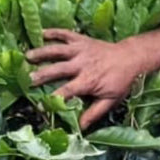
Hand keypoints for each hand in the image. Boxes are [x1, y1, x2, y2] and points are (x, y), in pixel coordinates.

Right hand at [26, 29, 142, 130]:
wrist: (132, 58)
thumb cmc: (121, 81)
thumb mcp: (111, 100)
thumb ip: (94, 113)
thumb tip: (80, 127)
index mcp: (88, 81)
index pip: (66, 92)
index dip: (53, 99)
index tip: (40, 105)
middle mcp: (82, 64)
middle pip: (57, 69)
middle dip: (42, 74)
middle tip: (28, 79)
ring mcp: (81, 50)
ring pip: (57, 50)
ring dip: (42, 52)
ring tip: (27, 56)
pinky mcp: (82, 39)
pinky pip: (65, 34)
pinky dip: (53, 32)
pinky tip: (41, 33)